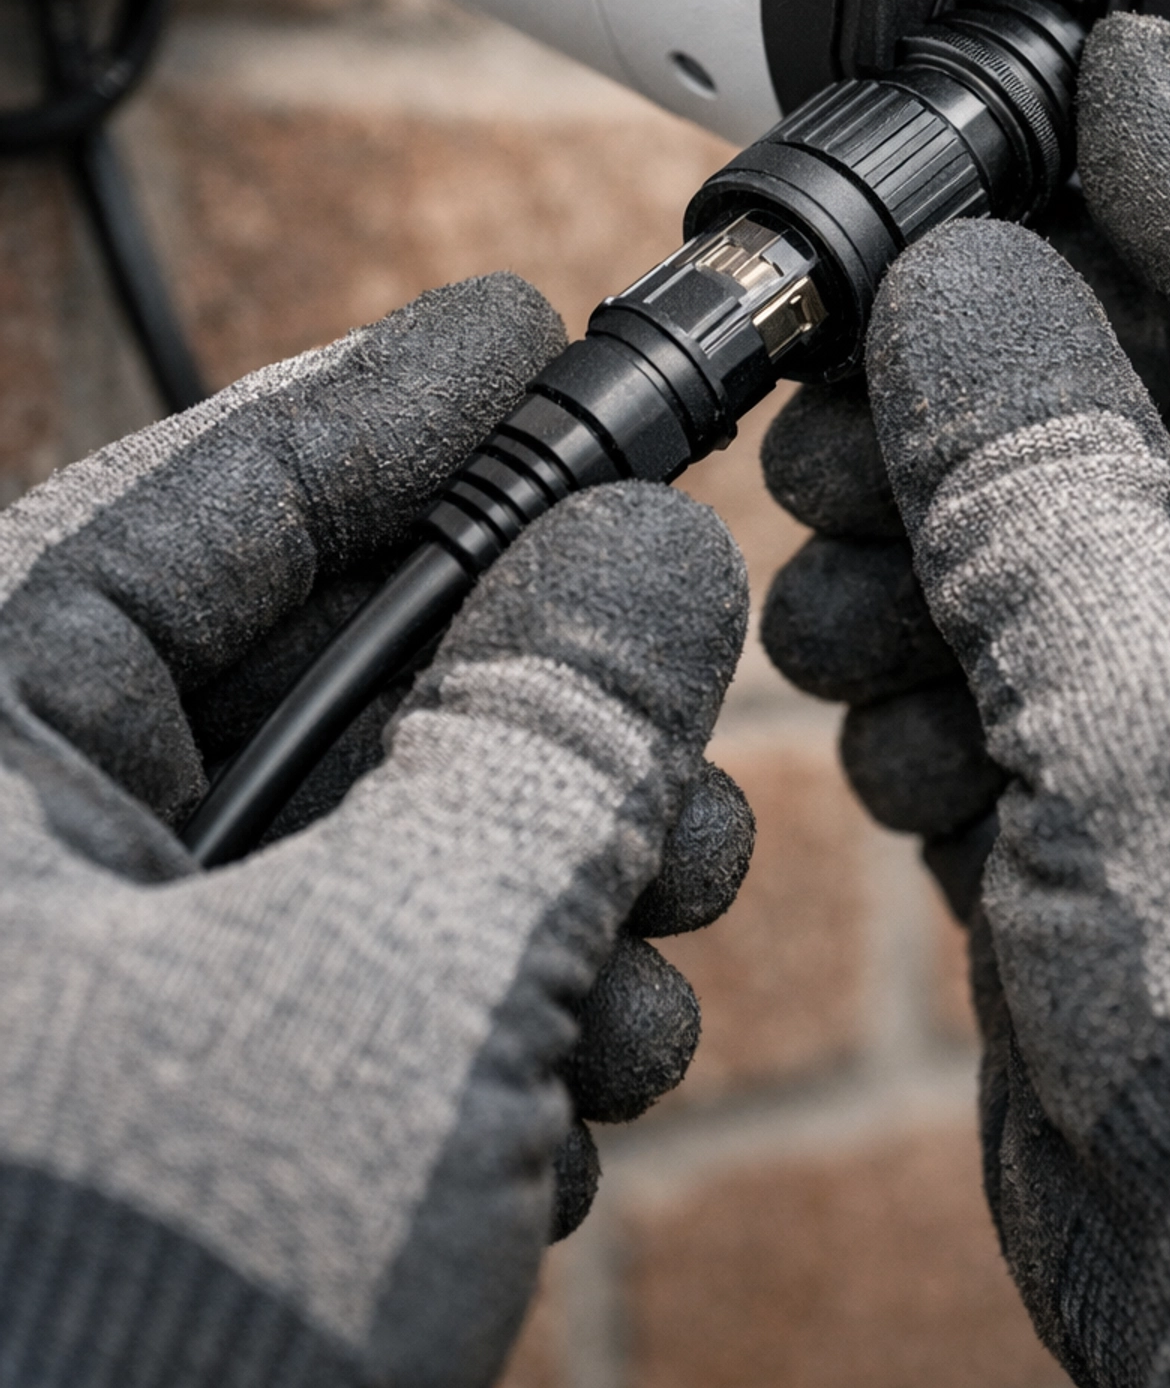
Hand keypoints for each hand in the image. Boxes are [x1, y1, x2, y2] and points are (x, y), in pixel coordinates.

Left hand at [0, 276, 752, 1386]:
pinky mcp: (172, 1106)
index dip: (399, 397)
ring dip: (538, 883)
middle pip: (319, 667)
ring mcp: (92, 987)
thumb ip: (540, 749)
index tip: (537, 326)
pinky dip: (485, 1007)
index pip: (211, 495)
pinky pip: (356, 975)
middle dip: (527, 703)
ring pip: (367, 833)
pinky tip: (558, 1089)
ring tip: (631, 963)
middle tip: (663, 726)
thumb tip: (645, 555)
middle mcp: (21, 846)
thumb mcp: (382, 998)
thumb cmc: (113, 1334)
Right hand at [764, 13, 1169, 1383]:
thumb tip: (962, 282)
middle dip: (984, 366)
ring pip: (1061, 515)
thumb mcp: (1162, 705)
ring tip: (843, 572)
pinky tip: (903, 731)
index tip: (1060, 73)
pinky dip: (937, 673)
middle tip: (847, 364)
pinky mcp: (1156, 793)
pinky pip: (1024, 657)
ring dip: (925, 531)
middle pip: (1154, 374)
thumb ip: (1041, 473)